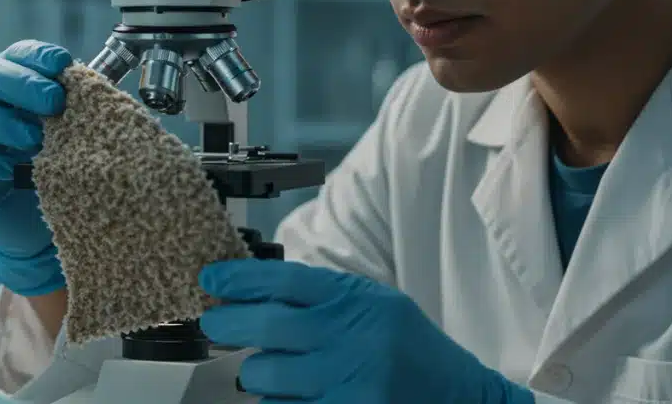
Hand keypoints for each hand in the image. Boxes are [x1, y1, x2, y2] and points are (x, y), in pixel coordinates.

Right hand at [0, 40, 72, 295]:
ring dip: (4, 122)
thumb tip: (94, 86)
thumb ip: (75, 109)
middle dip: (24, 84)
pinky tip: (8, 168)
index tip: (64, 65)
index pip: (18, 55)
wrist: (38, 227)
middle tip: (54, 102)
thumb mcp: (71, 135)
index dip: (38, 57)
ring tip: (35, 140)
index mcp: (12, 85)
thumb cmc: (56, 171)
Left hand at [199, 259, 533, 403]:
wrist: (460, 398)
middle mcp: (350, 339)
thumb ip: (320, 296)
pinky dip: (280, 403)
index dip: (240, 279)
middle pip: (262, 326)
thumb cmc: (408, 348)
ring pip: (263, 377)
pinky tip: (295, 394)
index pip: (284, 280)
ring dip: (258, 374)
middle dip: (227, 325)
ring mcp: (346, 384)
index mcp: (356, 300)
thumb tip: (248, 291)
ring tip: (274, 370)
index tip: (212, 279)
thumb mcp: (373, 303)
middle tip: (218, 325)